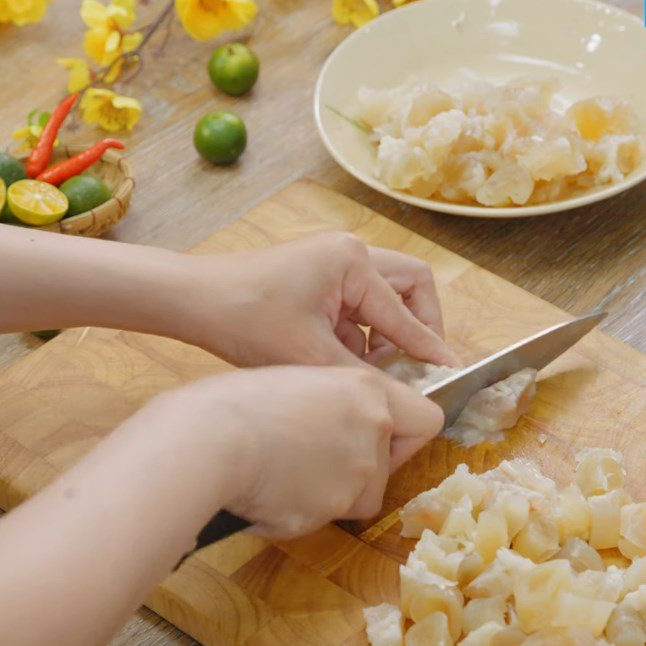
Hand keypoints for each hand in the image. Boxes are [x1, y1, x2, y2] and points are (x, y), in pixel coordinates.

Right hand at [154, 364, 443, 538]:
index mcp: (368, 390)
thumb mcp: (299, 382)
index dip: (406, 434)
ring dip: (331, 492)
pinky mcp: (332, 512)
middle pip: (390, 465)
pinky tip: (270, 491)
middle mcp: (374, 431)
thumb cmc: (236, 401)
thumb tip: (338, 425)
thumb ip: (336, 404)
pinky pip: (326, 516)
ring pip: (359, 496)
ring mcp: (358, 475)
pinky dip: (303, 511)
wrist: (206, 441)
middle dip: (363, 469)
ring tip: (282, 471)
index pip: (428, 419)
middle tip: (315, 456)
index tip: (383, 436)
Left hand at [175, 232, 457, 368]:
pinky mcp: (321, 274)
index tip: (452, 372)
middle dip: (417, 326)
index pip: (406, 312)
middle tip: (414, 364)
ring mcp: (335, 260)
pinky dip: (360, 331)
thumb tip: (405, 393)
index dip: (429, 347)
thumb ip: (366, 374)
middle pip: (411, 286)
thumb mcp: (312, 356)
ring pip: (387, 295)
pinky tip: (340, 357)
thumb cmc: (245, 320)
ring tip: (367, 367)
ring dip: (386, 331)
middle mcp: (351, 251)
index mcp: (353, 262)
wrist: (194, 300)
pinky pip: (360, 302)